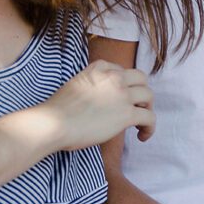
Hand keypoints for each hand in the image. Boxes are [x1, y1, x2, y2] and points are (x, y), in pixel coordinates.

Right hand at [39, 60, 153, 150]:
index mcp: (99, 67)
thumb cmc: (57, 110)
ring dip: (147, 108)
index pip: (121, 71)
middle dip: (140, 93)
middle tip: (135, 107)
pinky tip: (142, 136)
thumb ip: (92, 85)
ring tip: (140, 123)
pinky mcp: (127, 114)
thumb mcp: (75, 84)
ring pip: (148, 96)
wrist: (54, 123)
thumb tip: (100, 100)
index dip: (124, 85)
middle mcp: (114, 77)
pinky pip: (149, 117)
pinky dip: (150, 127)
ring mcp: (122, 95)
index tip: (120, 97)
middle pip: (141, 79)